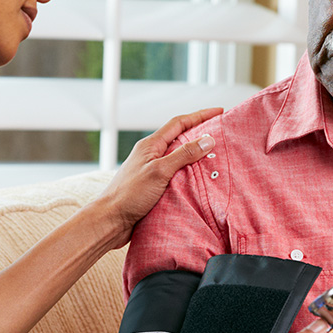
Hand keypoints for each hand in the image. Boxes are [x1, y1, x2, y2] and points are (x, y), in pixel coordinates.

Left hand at [96, 107, 221, 248]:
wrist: (111, 220)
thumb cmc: (130, 194)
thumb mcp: (160, 171)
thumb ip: (183, 155)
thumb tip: (208, 140)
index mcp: (151, 145)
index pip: (179, 123)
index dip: (200, 116)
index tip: (219, 112)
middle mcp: (151, 155)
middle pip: (180, 138)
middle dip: (200, 133)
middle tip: (221, 133)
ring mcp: (152, 170)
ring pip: (178, 157)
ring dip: (196, 154)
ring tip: (216, 156)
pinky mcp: (154, 186)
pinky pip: (176, 174)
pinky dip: (190, 173)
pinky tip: (200, 180)